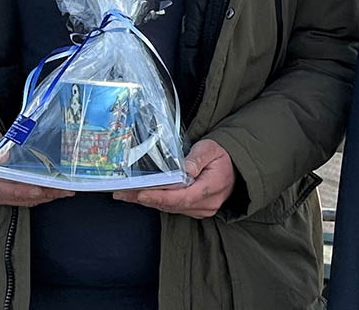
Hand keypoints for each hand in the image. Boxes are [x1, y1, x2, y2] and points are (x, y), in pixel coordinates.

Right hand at [0, 122, 74, 206]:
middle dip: (43, 194)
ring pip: (21, 200)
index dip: (23, 190)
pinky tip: (52, 191)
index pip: (3, 188)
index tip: (40, 189)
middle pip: (17, 197)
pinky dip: (37, 196)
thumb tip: (5, 156)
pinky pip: (20, 198)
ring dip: (44, 197)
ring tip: (65, 191)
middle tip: (65, 190)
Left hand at [114, 139, 234, 218]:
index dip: (159, 197)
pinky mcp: (195, 211)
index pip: (182, 197)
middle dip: (146, 199)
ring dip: (148, 202)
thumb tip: (186, 168)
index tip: (141, 194)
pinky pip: (174, 208)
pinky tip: (141, 197)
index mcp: (211, 188)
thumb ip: (198, 157)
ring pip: (170, 208)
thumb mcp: (212, 149)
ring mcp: (201, 210)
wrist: (236, 169)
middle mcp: (206, 204)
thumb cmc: (222, 156)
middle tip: (122, 193)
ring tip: (125, 195)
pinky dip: (157, 202)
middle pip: (171, 205)